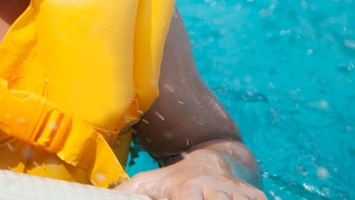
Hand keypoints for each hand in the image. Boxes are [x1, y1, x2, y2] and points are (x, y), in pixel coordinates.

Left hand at [116, 147, 265, 199]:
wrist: (209, 159)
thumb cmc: (172, 179)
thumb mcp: (147, 184)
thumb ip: (126, 194)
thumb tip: (99, 194)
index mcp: (187, 189)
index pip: (189, 199)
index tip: (186, 199)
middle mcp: (215, 190)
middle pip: (221, 199)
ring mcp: (238, 193)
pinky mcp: (256, 195)